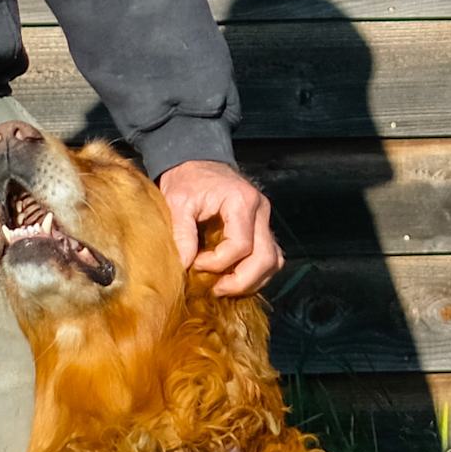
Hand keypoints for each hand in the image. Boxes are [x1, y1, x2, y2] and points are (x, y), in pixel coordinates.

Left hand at [157, 158, 280, 296]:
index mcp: (242, 201)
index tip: (195, 264)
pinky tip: (234, 277)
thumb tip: (184, 266)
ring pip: (273, 261)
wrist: (196, 161)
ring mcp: (264, 220)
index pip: (241, 245)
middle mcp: (260, 211)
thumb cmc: (187, 180)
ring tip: (225, 286)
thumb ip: (181, 234)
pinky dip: (256, 272)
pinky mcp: (261, 228)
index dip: (218, 263)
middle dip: (241, 281)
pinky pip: (270, 257)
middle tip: (215, 289)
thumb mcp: (177, 202)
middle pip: (265, 258)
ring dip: (252, 280)